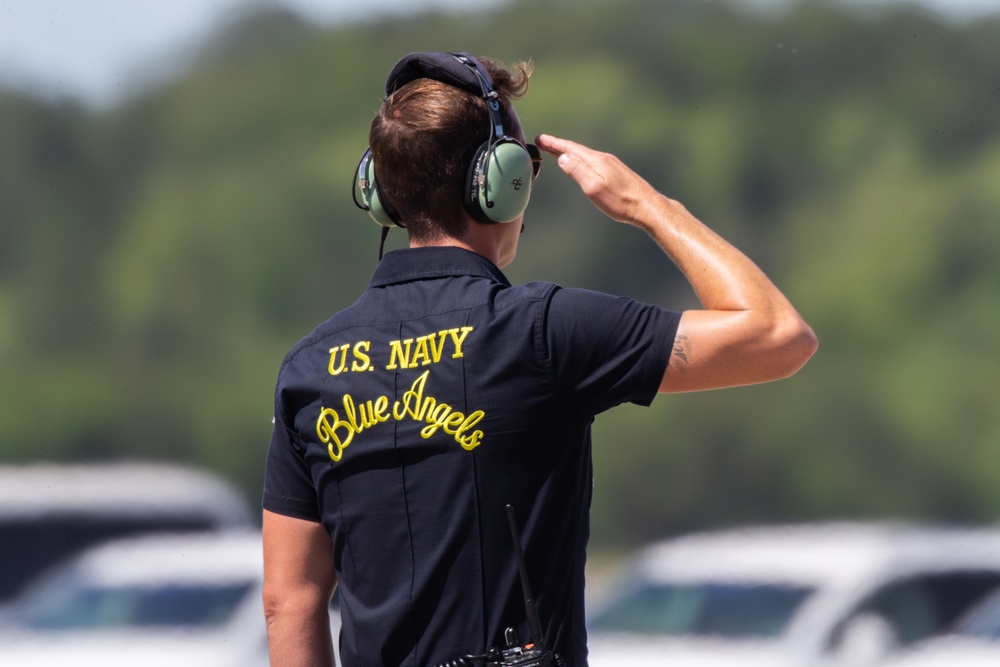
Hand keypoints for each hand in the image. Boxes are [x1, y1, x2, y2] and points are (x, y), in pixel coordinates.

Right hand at [534, 133, 658, 226]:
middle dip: (558, 146)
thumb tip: (563, 157)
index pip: (570, 148)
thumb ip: (577, 171)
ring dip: (569, 153)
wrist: (648, 207)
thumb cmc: (621, 201)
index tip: (539, 139)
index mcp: (596, 160)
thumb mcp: (594, 188)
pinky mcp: (616, 173)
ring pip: (585, 156)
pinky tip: (581, 165)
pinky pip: (592, 162)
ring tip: (557, 152)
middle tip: (543, 142)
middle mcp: (604, 159)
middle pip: (576, 150)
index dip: (553, 144)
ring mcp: (611, 165)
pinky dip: (581, 160)